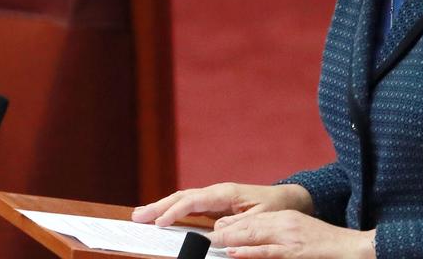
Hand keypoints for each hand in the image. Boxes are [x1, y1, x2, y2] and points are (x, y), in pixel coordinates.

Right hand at [132, 183, 313, 227]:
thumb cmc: (274, 207)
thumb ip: (239, 224)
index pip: (194, 201)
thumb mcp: (260, 217)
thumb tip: (215, 229)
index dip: (175, 212)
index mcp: (226, 193)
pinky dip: (172, 211)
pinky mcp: (214, 205)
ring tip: (140, 215)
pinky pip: (189, 207)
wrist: (286, 198)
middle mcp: (216, 192)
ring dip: (161, 207)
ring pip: (182, 200)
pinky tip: (160, 217)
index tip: (158, 223)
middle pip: (182, 197)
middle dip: (158, 206)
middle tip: (136, 217)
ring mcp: (213, 197)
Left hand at [210, 210, 374, 258]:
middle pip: (249, 225)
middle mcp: (285, 224)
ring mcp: (289, 237)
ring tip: (211, 244)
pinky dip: (248, 251)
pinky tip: (234, 252)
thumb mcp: (299, 233)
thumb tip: (253, 242)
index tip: (214, 232)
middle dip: (225, 232)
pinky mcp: (294, 252)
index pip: (253, 219)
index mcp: (285, 218)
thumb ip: (278, 234)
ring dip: (230, 240)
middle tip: (204, 238)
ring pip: (254, 235)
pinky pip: (267, 251)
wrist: (350, 248)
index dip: (231, 226)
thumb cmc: (326, 244)